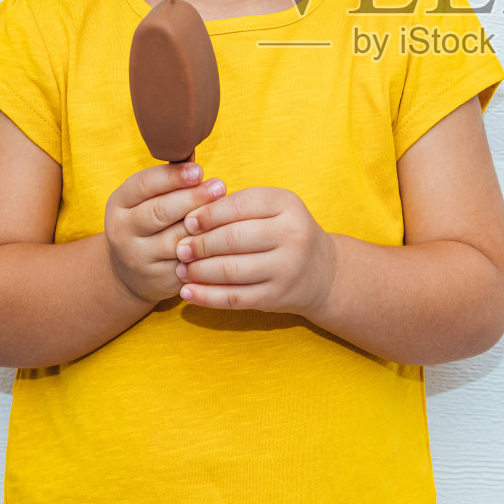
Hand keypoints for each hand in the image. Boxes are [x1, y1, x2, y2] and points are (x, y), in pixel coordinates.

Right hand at [104, 162, 228, 304]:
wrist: (130, 272)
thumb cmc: (149, 221)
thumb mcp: (146, 199)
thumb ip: (168, 181)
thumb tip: (196, 162)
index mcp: (119, 204)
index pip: (144, 185)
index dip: (172, 177)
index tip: (198, 170)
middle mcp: (123, 231)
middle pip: (159, 212)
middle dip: (192, 198)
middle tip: (219, 187)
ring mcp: (139, 258)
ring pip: (175, 240)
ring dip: (203, 225)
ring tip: (227, 212)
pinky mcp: (158, 279)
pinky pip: (187, 263)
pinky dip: (206, 252)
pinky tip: (223, 241)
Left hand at [173, 185, 336, 315]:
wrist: (323, 273)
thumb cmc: (287, 233)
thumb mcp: (274, 209)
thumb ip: (239, 207)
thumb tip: (191, 216)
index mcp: (287, 205)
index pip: (240, 206)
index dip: (209, 214)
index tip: (188, 222)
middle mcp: (292, 235)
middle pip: (233, 238)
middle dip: (200, 244)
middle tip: (180, 249)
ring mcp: (286, 269)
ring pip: (231, 270)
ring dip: (199, 271)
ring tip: (182, 269)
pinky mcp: (276, 297)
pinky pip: (234, 298)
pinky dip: (206, 297)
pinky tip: (188, 292)